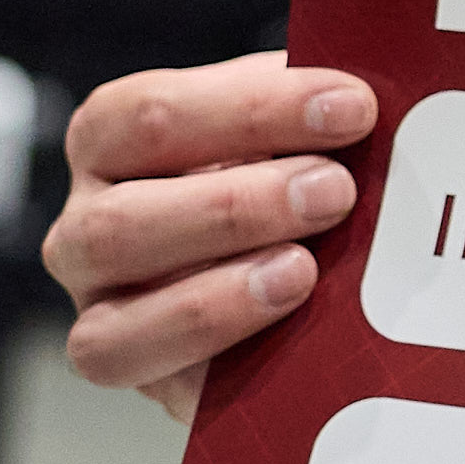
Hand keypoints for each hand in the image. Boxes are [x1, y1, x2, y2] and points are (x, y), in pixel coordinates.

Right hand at [44, 49, 375, 418]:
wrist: (290, 276)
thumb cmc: (288, 172)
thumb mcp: (296, 126)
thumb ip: (315, 109)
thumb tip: (378, 89)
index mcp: (113, 140)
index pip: (150, 115)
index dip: (251, 110)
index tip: (351, 106)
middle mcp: (87, 226)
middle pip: (120, 221)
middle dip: (235, 207)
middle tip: (335, 191)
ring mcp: (101, 309)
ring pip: (114, 315)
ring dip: (218, 294)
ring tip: (305, 270)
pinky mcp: (139, 374)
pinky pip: (142, 374)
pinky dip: (211, 348)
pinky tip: (281, 321)